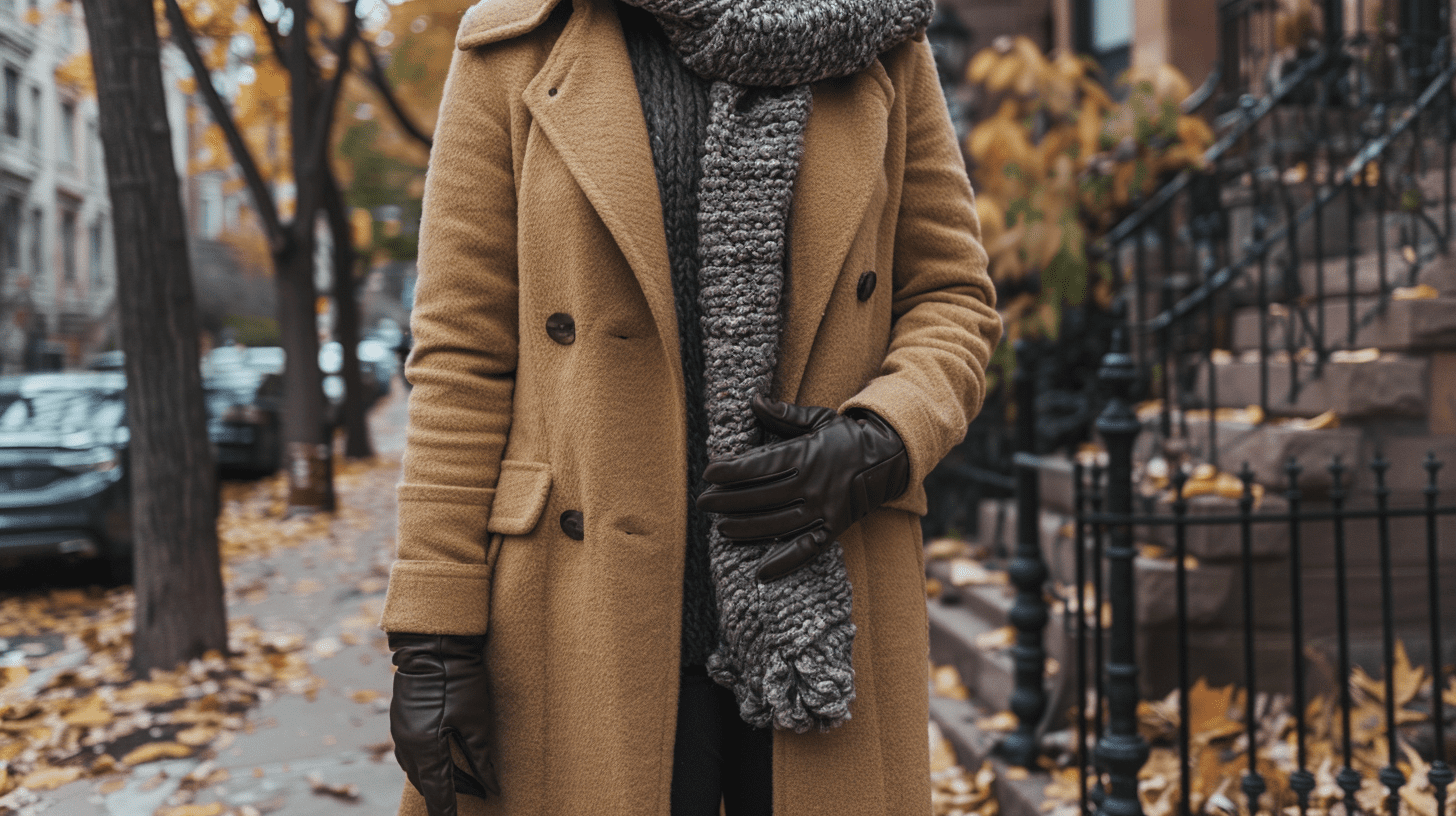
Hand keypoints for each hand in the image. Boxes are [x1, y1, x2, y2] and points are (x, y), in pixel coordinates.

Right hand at [388, 633, 499, 815]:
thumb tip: (490, 785)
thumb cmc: (458, 680)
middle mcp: (407, 745)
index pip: (439, 792)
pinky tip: (442, 761)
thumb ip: (481, 757)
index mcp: (426, 749)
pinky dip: (429, 763)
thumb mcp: (476, 721)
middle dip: (446, 796)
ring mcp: (401, 732)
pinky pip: (413, 753)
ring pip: (418, 769)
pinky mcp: (401, 720)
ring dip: (439, 779)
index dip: (447, 810)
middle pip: (427, 783)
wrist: (432, 645)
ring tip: (465, 783)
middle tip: (470, 801)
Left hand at [696, 395, 909, 581]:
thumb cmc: (846, 437)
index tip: (708, 474)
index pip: (760, 466)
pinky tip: (761, 573)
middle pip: (762, 497)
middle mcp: (813, 485)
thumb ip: (784, 414)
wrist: (889, 459)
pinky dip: (784, 563)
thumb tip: (754, 400)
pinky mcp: (833, 529)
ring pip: (777, 525)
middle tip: (703, 503)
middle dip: (728, 501)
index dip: (731, 471)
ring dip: (746, 530)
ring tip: (722, 529)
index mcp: (806, 455)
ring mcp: (824, 510)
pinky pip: (806, 550)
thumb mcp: (818, 418)